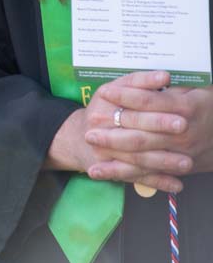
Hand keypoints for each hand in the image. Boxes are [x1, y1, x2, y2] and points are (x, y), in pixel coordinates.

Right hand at [46, 70, 191, 192]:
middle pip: (133, 127)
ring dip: (163, 161)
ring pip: (136, 157)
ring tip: (186, 162)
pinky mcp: (108, 168)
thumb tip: (165, 78)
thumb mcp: (116, 90)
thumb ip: (139, 83)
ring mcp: (102, 149)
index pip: (133, 98)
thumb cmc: (105, 110)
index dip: (153, 97)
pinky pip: (136, 177)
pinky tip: (176, 184)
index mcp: (104, 100)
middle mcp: (100, 124)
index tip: (175, 100)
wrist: (76, 138)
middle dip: (159, 126)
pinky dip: (157, 182)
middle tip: (182, 126)